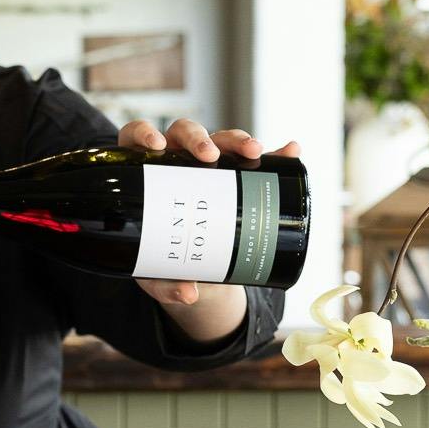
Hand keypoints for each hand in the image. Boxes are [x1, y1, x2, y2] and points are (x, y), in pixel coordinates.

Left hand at [117, 119, 301, 311]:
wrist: (190, 266)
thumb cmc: (162, 258)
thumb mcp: (158, 271)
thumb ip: (166, 284)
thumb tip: (189, 294)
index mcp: (147, 171)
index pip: (137, 138)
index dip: (144, 133)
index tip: (156, 146)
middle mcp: (177, 159)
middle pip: (184, 134)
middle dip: (200, 138)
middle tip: (210, 155)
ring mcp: (210, 165)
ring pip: (222, 140)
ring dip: (238, 140)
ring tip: (254, 152)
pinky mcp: (239, 176)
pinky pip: (259, 160)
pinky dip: (276, 154)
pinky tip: (290, 152)